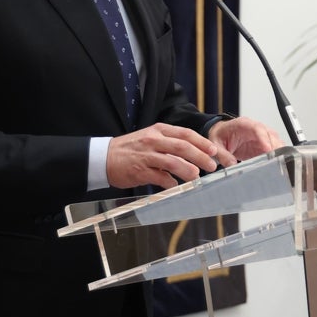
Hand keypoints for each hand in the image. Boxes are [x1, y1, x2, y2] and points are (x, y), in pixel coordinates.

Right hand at [106, 123, 225, 189]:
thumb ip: (169, 142)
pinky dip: (170, 182)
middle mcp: (153, 141)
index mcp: (158, 130)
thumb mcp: (150, 137)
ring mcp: (146, 156)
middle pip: (182, 147)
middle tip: (211, 165)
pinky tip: (175, 186)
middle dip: (200, 156)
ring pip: (172, 162)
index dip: (201, 142)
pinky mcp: (139, 171)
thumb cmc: (130, 148)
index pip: (185, 134)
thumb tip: (193, 152)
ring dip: (188, 170)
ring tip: (196, 176)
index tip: (213, 150)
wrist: (103, 157)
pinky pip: (159, 177)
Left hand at [208, 116, 282, 161]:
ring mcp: (260, 136)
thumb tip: (231, 164)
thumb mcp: (216, 145)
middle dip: (275, 146)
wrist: (221, 135)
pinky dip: (277, 154)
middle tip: (276, 158)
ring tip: (278, 162)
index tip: (268, 148)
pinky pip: (273, 148)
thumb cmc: (220, 136)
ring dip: (278, 150)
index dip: (264, 138)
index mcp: (243, 124)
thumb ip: (223, 154)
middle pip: (270, 134)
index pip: (257, 128)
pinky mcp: (263, 145)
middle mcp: (254, 128)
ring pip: (275, 140)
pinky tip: (276, 163)